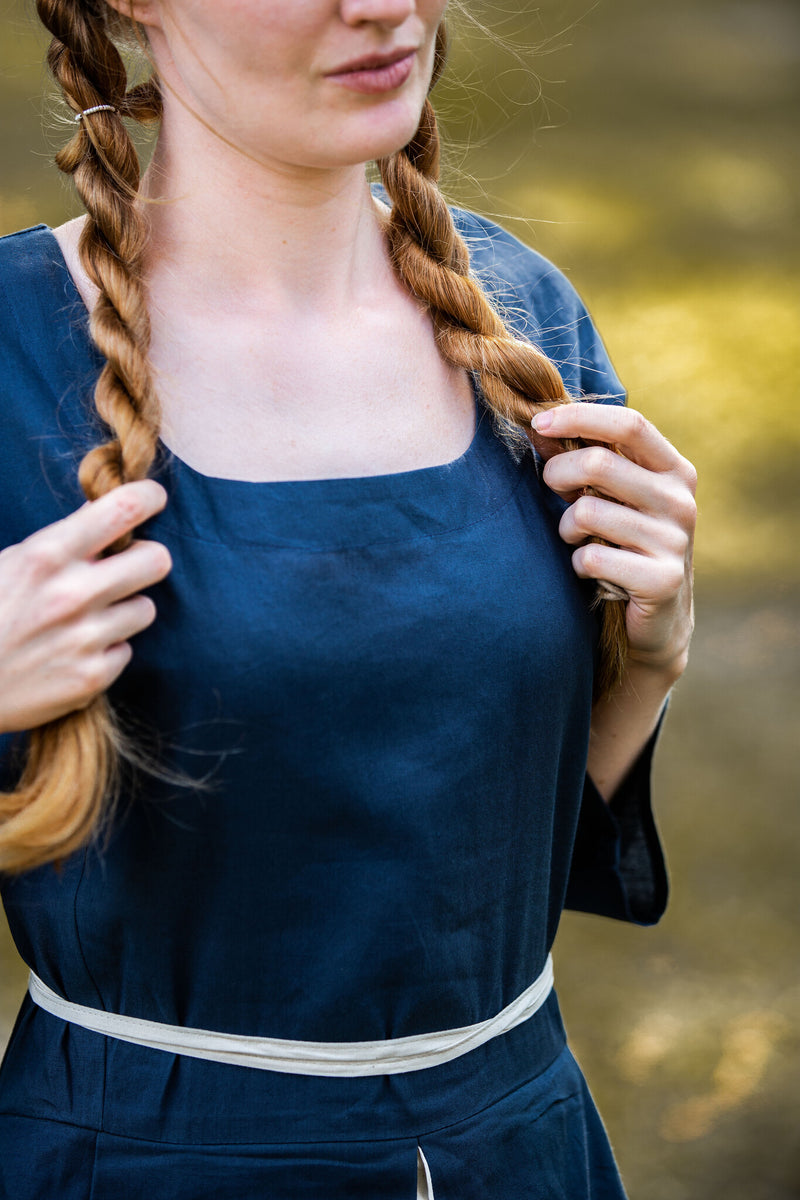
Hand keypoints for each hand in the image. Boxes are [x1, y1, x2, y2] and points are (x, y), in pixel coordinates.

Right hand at [0, 481, 171, 734]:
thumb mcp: (11, 562)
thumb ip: (61, 539)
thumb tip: (103, 506)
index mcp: (46, 555)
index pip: (123, 508)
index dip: (148, 497)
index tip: (153, 498)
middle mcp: (71, 594)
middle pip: (157, 560)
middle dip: (146, 559)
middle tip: (127, 567)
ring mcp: (84, 638)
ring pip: (145, 608)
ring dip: (124, 609)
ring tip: (87, 617)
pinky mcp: (92, 677)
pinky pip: (125, 650)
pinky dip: (106, 650)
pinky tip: (74, 651)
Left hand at [532, 404, 696, 679]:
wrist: (660, 620)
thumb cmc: (625, 546)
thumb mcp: (611, 498)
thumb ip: (581, 462)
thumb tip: (537, 425)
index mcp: (674, 470)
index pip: (629, 424)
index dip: (579, 417)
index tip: (537, 422)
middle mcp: (680, 501)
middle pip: (599, 463)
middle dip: (557, 474)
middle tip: (552, 490)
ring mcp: (675, 541)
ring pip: (587, 512)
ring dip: (566, 528)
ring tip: (578, 541)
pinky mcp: (662, 580)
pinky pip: (592, 557)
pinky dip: (578, 564)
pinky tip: (591, 572)